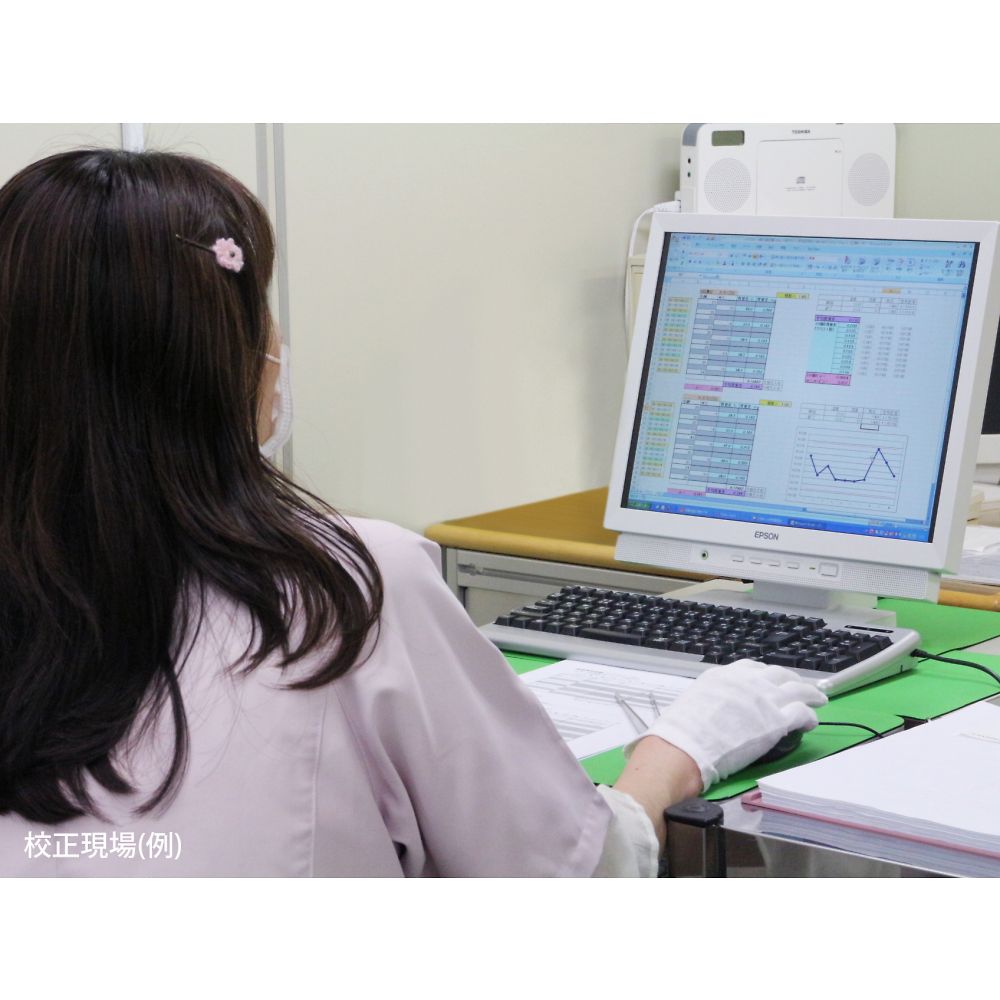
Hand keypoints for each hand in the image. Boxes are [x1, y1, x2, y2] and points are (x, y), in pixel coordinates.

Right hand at [631, 660, 827, 790]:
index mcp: (724, 675)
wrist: (686, 746)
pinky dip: (810, 715)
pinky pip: (802, 713)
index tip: (773, 680)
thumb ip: (714, 697)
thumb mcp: (696, 700)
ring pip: (797, 689)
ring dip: (810, 693)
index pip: (753, 668)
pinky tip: (812, 721)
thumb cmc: (683, 731)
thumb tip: (719, 707)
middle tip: (802, 686)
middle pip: (779, 674)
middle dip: (793, 680)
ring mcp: (765, 700)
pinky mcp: (777, 721)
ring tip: (818, 699)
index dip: (767, 675)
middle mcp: (747, 682)